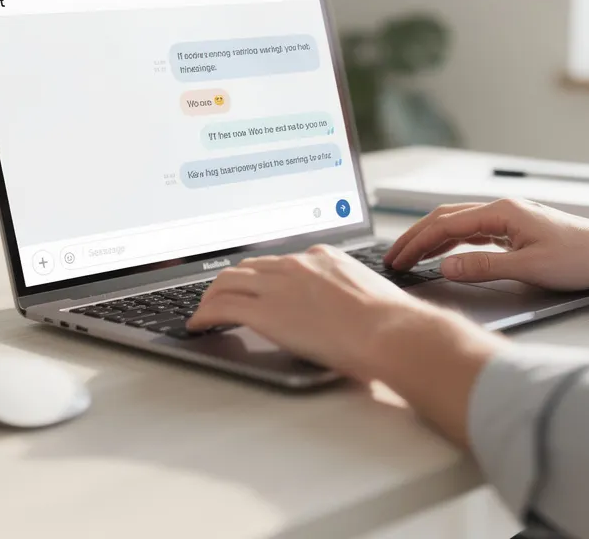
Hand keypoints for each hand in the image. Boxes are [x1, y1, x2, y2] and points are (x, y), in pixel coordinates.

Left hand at [187, 244, 444, 379]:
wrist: (389, 330)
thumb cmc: (390, 321)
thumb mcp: (370, 293)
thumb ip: (349, 292)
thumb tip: (350, 310)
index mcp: (323, 257)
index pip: (281, 261)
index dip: (262, 274)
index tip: (257, 284)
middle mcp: (296, 264)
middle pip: (249, 267)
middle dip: (232, 281)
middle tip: (222, 296)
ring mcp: (278, 285)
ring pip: (227, 281)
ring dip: (212, 296)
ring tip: (205, 311)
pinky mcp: (264, 311)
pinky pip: (221, 307)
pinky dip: (204, 315)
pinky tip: (199, 325)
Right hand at [384, 199, 588, 291]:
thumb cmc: (580, 258)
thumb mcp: (529, 268)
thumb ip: (484, 267)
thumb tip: (445, 267)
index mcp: (502, 212)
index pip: (446, 225)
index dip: (417, 242)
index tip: (397, 259)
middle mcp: (503, 210)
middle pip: (446, 218)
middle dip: (416, 237)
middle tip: (393, 258)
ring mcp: (509, 218)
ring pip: (459, 224)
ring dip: (432, 240)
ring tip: (410, 257)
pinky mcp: (516, 230)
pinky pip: (474, 233)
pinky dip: (453, 242)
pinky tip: (445, 255)